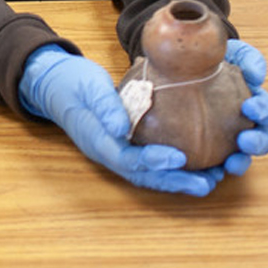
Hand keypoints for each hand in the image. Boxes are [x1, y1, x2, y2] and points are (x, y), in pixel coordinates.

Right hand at [20, 47, 216, 195]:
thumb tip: (121, 128)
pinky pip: (151, 162)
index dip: (154, 161)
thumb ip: (105, 106)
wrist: (56, 84)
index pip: (127, 159)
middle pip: (144, 176)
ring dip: (179, 180)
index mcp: (98, 141)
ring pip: (149, 174)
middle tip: (206, 184)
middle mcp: (109, 153)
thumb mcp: (89, 87)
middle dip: (175, 182)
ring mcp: (117, 151)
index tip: (180, 157)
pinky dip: (174, 168)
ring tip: (211, 180)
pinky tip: (199, 164)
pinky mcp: (126, 145)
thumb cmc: (73, 83)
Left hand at [217, 38, 267, 176]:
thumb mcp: (232, 53)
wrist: (183, 67)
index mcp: (255, 104)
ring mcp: (228, 141)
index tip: (249, 106)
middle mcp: (246, 126)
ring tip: (231, 164)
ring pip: (241, 158)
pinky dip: (212, 172)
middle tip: (245, 140)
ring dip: (240, 163)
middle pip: (261, 140)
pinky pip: (212, 166)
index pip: (267, 110)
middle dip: (257, 143)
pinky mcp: (207, 153)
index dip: (262, 110)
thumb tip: (257, 75)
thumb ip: (249, 59)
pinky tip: (205, 174)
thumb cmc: (212, 61)